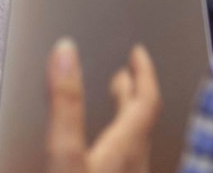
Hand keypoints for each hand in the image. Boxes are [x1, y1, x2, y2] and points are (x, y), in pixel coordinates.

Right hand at [46, 41, 159, 172]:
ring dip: (124, 119)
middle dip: (131, 92)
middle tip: (125, 73)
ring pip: (134, 144)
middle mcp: (136, 167)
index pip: (147, 101)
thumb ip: (65, 103)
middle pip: (141, 122)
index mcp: (127, 148)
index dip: (143, 72)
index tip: (138, 52)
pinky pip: (124, 163)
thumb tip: (65, 52)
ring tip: (114, 107)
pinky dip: (116, 144)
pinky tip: (101, 155)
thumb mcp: (65, 154)